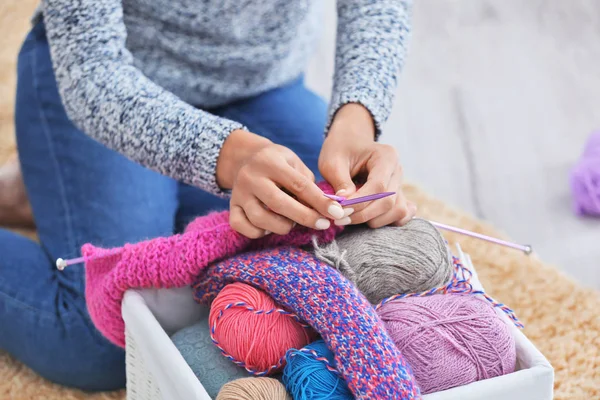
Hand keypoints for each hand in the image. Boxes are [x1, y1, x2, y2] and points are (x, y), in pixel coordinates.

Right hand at [216, 130, 346, 237]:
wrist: (245, 158)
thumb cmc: (277, 163)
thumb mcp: (294, 162)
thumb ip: (308, 183)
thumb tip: (325, 208)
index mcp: (270, 162)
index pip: (299, 185)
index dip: (320, 202)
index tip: (336, 213)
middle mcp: (251, 177)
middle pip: (279, 204)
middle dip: (305, 217)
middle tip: (323, 225)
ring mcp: (238, 193)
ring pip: (261, 219)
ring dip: (283, 226)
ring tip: (292, 222)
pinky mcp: (231, 207)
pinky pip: (242, 227)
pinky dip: (258, 232)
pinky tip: (270, 226)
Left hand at [318, 103, 416, 227]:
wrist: (349, 141)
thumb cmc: (340, 149)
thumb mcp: (332, 161)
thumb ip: (340, 182)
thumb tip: (344, 206)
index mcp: (386, 156)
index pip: (378, 186)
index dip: (359, 203)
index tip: (340, 211)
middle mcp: (397, 170)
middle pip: (388, 201)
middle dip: (363, 214)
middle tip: (340, 219)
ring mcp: (400, 184)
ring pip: (396, 211)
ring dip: (373, 220)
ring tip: (350, 218)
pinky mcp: (398, 195)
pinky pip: (402, 214)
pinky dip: (389, 221)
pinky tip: (369, 220)